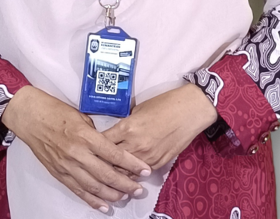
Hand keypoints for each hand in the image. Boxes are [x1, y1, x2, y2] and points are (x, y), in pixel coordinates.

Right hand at [1, 86, 151, 212]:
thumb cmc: (55, 110)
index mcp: (85, 135)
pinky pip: (78, 190)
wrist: (29, 116)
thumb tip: (110, 143)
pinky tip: (104, 206)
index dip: (131, 164)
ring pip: (94, 186)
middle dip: (126, 184)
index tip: (145, 170)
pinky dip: (92, 200)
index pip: (113, 153)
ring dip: (112, 194)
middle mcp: (77, 153)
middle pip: (106, 174)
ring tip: (126, 197)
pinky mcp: (58, 173)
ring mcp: (67, 166)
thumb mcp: (80, 116)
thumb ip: (95, 132)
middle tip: (139, 190)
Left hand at [102, 84, 217, 169]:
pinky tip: (127, 175)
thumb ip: (126, 123)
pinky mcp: (158, 163)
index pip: (103, 142)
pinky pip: (140, 173)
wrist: (190, 111)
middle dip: (101, 162)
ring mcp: (147, 157)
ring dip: (116, 173)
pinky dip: (131, 174)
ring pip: (124, 172)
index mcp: (127, 128)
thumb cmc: (164, 104)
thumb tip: (117, 132)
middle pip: (110, 161)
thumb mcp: (139, 109)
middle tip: (95, 163)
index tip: (89, 146)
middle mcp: (134, 145)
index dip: (94, 145)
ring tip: (109, 174)